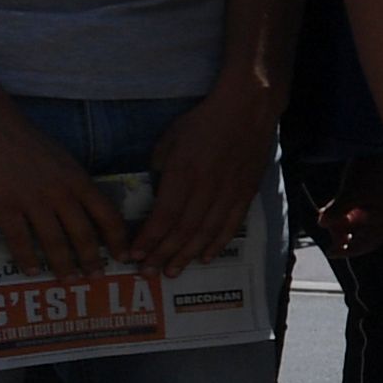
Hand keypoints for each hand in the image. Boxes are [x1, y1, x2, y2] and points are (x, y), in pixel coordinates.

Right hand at [0, 94, 130, 278]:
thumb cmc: (27, 142)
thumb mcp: (63, 160)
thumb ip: (75, 184)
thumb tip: (88, 210)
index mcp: (78, 180)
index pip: (107, 215)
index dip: (118, 240)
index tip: (124, 256)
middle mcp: (60, 193)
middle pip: (83, 234)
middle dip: (91, 260)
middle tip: (96, 278)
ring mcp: (31, 200)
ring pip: (53, 241)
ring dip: (63, 264)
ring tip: (69, 280)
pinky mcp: (3, 205)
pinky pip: (19, 238)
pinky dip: (27, 257)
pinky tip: (32, 270)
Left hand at [134, 82, 277, 278]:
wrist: (247, 109)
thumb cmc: (204, 120)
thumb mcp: (170, 138)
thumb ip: (161, 167)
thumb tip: (156, 189)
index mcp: (184, 173)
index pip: (164, 215)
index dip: (149, 239)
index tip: (134, 255)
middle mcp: (206, 187)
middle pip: (183, 230)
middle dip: (163, 254)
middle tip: (149, 273)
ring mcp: (229, 192)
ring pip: (206, 232)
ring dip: (187, 255)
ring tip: (173, 271)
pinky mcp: (245, 193)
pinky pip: (231, 225)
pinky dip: (217, 243)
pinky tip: (205, 257)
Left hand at [313, 155, 382, 258]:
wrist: (374, 150)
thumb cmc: (368, 171)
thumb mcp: (350, 191)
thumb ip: (338, 210)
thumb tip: (322, 225)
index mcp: (382, 218)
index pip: (367, 243)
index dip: (349, 250)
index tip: (331, 252)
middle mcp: (380, 216)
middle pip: (361, 237)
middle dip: (343, 237)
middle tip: (327, 235)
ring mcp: (373, 209)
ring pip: (355, 226)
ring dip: (340, 225)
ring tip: (326, 215)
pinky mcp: (366, 201)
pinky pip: (352, 215)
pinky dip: (341, 215)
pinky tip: (330, 208)